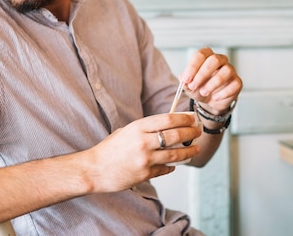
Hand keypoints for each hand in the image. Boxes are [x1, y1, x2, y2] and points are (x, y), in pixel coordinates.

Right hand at [86, 113, 200, 192]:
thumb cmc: (109, 149)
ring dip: (188, 151)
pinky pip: (165, 169)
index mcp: (138, 128)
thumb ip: (145, 130)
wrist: (94, 170)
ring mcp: (145, 159)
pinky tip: (176, 164)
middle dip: (190, 133)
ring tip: (196, 149)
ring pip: (175, 154)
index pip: (168, 119)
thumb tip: (166, 127)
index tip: (192, 118)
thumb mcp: (126, 132)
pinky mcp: (145, 174)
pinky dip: (172, 166)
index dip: (183, 118)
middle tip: (197, 132)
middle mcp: (143, 142)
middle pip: (175, 135)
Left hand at [180, 47, 241, 114]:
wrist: (210, 100)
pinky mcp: (237, 82)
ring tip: (203, 92)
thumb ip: (185, 81)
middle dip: (202, 74)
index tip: (186, 79)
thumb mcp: (189, 85)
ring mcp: (230, 70)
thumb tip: (183, 77)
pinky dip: (224, 92)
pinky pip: (235, 84)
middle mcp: (220, 60)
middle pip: (214, 60)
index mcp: (207, 56)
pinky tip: (215, 97)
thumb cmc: (199, 88)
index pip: (201, 54)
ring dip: (213, 83)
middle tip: (193, 86)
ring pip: (226, 71)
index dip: (193, 66)